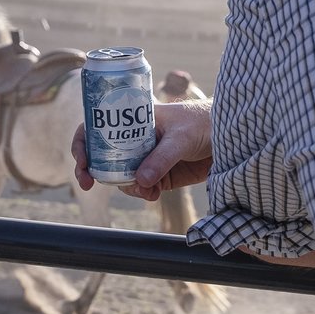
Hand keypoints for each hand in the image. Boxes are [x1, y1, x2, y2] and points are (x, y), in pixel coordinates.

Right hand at [72, 97, 212, 199]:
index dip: (83, 141)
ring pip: (121, 174)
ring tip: (144, 190)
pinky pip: (142, 187)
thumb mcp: (182, 137)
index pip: (99, 125)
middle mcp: (136, 138)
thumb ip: (162, 158)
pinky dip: (142, 193)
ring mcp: (147, 157)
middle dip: (93, 169)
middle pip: (103, 154)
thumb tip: (139, 181)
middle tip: (88, 183)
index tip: (82, 159)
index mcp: (134, 119)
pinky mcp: (161, 174)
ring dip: (125, 186)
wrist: (233, 138)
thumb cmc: (205, 123)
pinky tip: (154, 194)